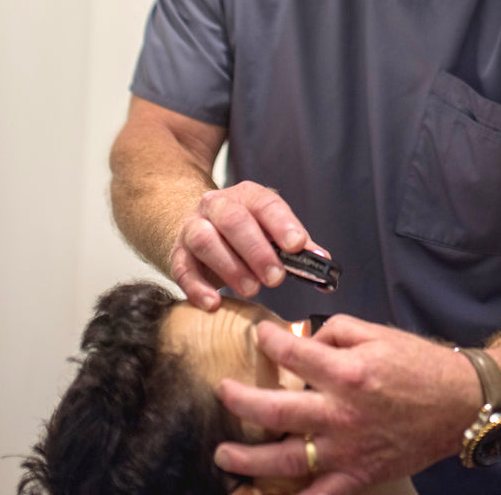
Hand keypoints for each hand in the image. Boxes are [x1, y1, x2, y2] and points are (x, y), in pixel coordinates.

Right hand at [169, 180, 319, 309]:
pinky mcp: (178, 253)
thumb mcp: (272, 231)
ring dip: (230, 267)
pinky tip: (213, 304)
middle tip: (276, 277)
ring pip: (205, 240)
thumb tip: (322, 260)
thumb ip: (296, 246)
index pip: (265, 204)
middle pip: (233, 220)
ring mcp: (194, 227)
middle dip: (256, 249)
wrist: (200, 227)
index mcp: (247, 196)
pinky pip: (182, 269)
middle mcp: (217, 206)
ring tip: (251, 290)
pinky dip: (196, 288)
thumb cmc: (245, 233)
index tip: (297, 245)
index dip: (282, 224)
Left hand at [213, 316, 481, 494]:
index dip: (267, 341)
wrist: (460, 403)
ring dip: (248, 458)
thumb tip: (302, 339)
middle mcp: (342, 413)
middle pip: (275, 410)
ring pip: (285, 458)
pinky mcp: (357, 476)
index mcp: (348, 372)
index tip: (258, 337)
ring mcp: (347, 450)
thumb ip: (336, 331)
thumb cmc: (420, 365)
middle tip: (222, 393)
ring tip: (224, 454)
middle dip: (239, 401)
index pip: (291, 354)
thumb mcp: (378, 333)